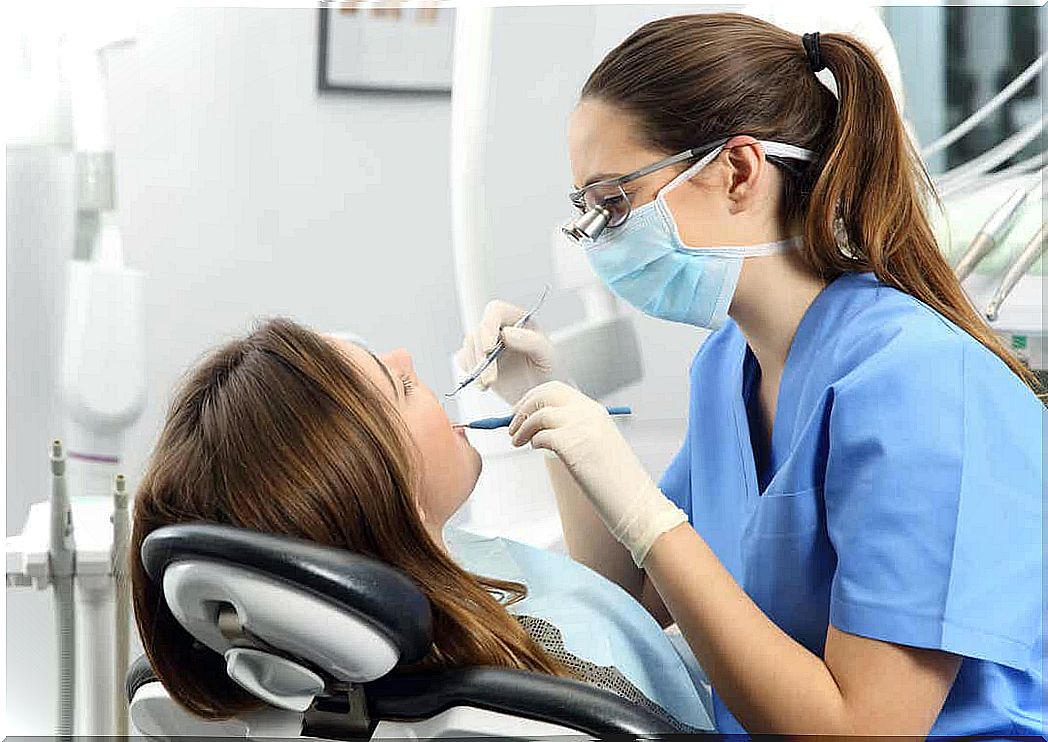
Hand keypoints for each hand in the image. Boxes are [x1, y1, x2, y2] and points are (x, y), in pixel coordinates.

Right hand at [455, 299, 564, 405]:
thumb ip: (532, 341)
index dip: (488, 326)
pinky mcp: (478, 359)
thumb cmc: (549, 371)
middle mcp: (500, 327)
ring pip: (469, 346)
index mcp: (518, 319)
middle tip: (491, 379)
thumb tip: (506, 333)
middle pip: (479, 331)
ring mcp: (487, 343)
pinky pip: (464, 360)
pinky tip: (484, 385)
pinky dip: (471, 373)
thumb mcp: (547, 356)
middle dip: (481, 357)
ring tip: (489, 384)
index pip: (495, 311)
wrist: (540, 393)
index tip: (490, 349)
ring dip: (476, 367)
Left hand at [508, 381, 687, 564]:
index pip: (556, 390)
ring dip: (522, 426)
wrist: (633, 499)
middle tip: (511, 423)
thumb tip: (538, 427)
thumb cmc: (613, 479)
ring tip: (516, 441)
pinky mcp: (572, 444)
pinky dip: (532, 440)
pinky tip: (534, 448)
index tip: (521, 411)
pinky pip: (541, 435)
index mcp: (594, 410)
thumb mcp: (596, 443)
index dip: (533, 398)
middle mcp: (588, 413)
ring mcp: (581, 426)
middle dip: (523, 406)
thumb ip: (573, 429)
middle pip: (545, 394)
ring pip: (539, 413)